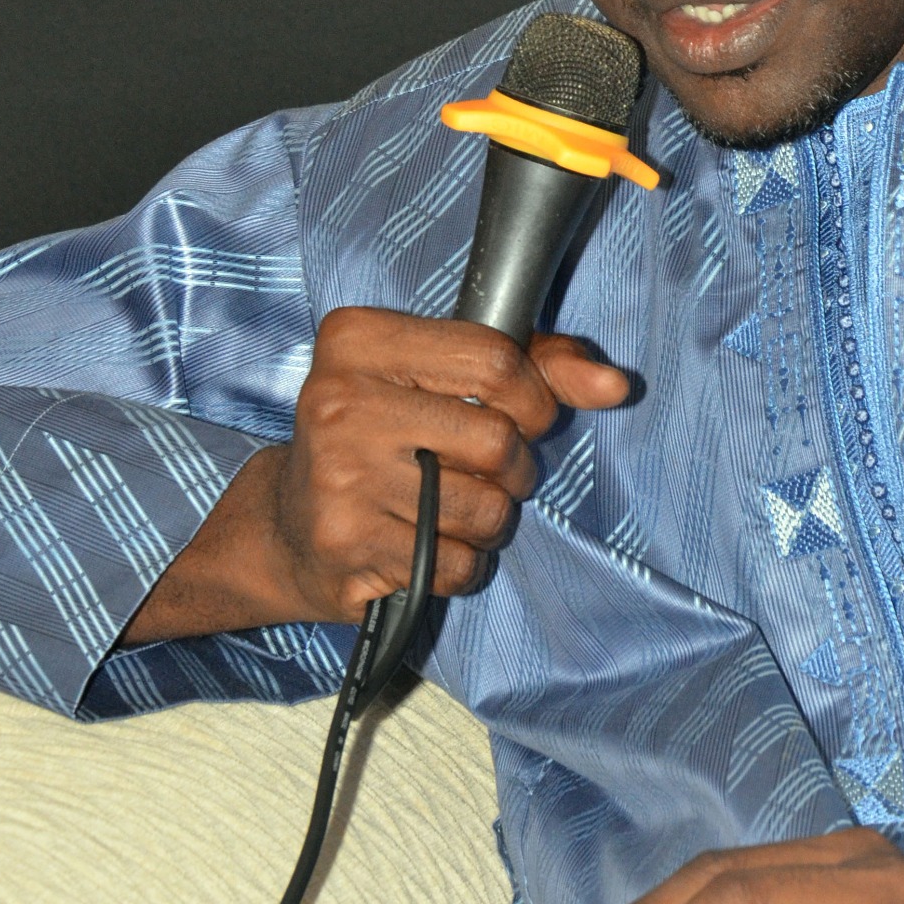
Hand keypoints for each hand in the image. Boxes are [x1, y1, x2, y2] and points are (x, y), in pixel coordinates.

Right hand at [124, 308, 626, 640]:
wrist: (287, 527)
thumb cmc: (385, 437)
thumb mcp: (446, 377)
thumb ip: (537, 366)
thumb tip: (615, 383)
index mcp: (358, 339)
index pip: (495, 359)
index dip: (533, 398)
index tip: (522, 415)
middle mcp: (338, 401)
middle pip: (497, 439)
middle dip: (513, 468)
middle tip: (479, 471)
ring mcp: (339, 476)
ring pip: (484, 509)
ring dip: (487, 521)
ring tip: (446, 507)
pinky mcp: (347, 545)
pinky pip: (457, 564)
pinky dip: (461, 564)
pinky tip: (423, 544)